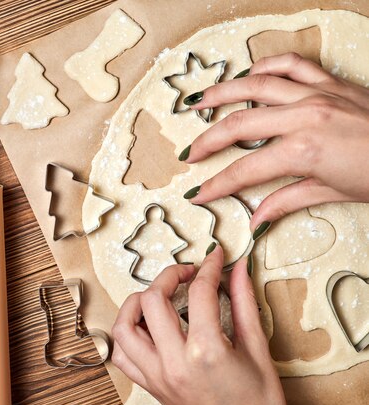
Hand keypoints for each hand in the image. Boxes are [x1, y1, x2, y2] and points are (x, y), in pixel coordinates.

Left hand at [112, 247, 286, 404]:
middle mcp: (174, 362)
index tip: (214, 258)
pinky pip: (122, 357)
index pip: (199, 292)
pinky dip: (127, 336)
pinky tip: (145, 328)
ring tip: (156, 296)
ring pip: (124, 327)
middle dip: (168, 275)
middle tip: (187, 273)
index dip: (208, 267)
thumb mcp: (258, 352)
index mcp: (205, 352)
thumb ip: (245, 306)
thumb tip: (238, 272)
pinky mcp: (151, 386)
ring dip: (135, 303)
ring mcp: (157, 376)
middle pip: (152, 300)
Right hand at [184, 53, 368, 232]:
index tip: (199, 193)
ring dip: (223, 93)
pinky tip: (251, 74)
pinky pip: (292, 65)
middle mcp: (304, 117)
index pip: (244, 170)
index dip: (216, 184)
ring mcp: (317, 94)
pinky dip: (267, 66)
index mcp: (302, 150)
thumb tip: (257, 218)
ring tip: (200, 102)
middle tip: (191, 153)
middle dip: (208, 141)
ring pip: (256, 86)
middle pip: (238, 125)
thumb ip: (287, 200)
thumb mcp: (334, 193)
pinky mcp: (332, 83)